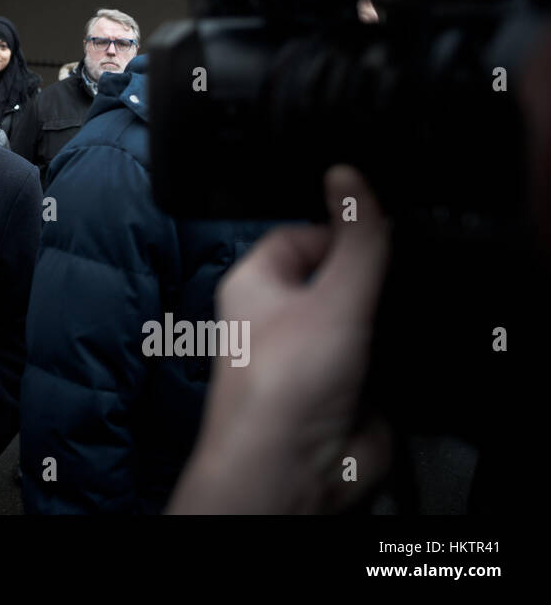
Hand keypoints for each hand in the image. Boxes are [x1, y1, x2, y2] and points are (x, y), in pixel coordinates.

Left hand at [168, 166, 391, 513]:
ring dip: (377, 323)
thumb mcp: (332, 296)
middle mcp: (277, 316)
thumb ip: (354, 239)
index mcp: (254, 282)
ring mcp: (310, 353)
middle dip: (364, 280)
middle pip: (335, 274)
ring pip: (357, 317)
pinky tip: (392, 357)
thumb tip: (350, 176)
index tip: (378, 227)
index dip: (339, 227)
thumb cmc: (278, 387)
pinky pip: (375, 357)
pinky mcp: (341, 387)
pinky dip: (390, 356)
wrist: (291, 469)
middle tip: (387, 281)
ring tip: (380, 329)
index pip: (300, 233)